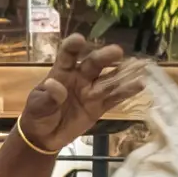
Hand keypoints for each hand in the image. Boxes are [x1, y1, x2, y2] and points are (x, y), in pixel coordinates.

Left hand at [17, 34, 150, 154]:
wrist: (44, 137)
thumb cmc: (38, 115)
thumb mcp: (38, 107)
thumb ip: (48, 97)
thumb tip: (54, 85)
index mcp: (61, 72)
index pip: (67, 55)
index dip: (73, 46)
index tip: (79, 39)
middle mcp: (80, 77)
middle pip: (93, 64)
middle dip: (104, 57)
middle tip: (117, 51)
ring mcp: (91, 91)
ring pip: (108, 79)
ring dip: (122, 72)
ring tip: (138, 65)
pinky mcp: (99, 106)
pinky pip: (114, 98)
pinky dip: (126, 92)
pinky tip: (140, 84)